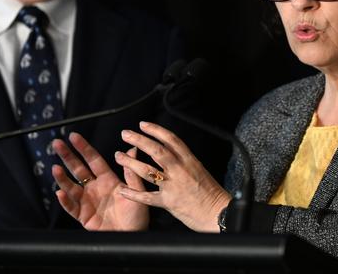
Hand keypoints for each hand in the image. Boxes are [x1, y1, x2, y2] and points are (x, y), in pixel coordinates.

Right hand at [52, 132, 149, 230]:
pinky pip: (72, 207)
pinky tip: (60, 192)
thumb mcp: (137, 191)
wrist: (133, 236)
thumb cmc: (137, 215)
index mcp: (108, 180)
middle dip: (67, 157)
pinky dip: (65, 201)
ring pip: (71, 187)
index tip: (73, 136)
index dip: (83, 148)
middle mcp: (95, 188)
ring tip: (56, 168)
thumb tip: (132, 148)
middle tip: (57, 144)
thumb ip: (132, 172)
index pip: (93, 160)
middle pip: (78, 170)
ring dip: (63, 178)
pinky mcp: (83, 217)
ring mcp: (87, 202)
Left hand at [115, 121, 231, 231]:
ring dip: (130, 162)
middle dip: (139, 140)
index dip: (155, 130)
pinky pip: (146, 196)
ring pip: (147, 170)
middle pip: (156, 151)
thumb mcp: (199, 169)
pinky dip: (132, 193)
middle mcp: (180, 170)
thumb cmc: (210, 193)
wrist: (217, 213)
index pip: (171, 139)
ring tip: (119, 156)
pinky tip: (122, 189)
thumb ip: (183, 159)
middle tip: (125, 134)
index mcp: (189, 160)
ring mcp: (173, 185)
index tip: (143, 124)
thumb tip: (168, 148)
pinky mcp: (168, 202)